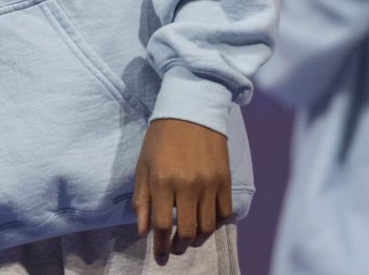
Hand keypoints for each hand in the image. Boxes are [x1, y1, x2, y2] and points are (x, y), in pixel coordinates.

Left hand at [132, 118, 231, 260]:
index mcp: (163, 182)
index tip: (160, 258)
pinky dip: (216, 224)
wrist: (192, 110)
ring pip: (208, 227)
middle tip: (174, 249)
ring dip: (198, 240)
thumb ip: (142, 200)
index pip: (163, 226)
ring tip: (190, 239)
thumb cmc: (161, 137)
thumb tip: (143, 231)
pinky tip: (207, 223)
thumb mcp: (143, 166)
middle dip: (179, 247)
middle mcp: (188, 186)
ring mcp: (210, 184)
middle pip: (188, 232)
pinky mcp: (225, 180)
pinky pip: (225, 213)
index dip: (160, 246)